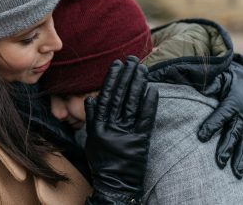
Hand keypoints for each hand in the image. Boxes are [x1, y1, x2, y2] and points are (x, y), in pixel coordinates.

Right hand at [85, 56, 158, 203]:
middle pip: (120, 96)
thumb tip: (90, 99)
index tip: (117, 64)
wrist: (115, 183)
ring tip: (142, 69)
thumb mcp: (91, 139)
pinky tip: (152, 89)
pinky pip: (145, 119)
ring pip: (132, 103)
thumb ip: (91, 119)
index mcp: (99, 125)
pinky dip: (149, 104)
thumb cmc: (102, 161)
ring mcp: (126, 133)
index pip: (106, 96)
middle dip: (127, 76)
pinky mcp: (140, 140)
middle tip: (132, 60)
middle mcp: (112, 126)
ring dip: (138, 85)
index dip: (112, 80)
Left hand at [198, 53, 242, 178]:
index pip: (221, 116)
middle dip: (226, 148)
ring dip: (241, 158)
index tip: (200, 137)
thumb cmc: (236, 78)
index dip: (211, 126)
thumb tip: (203, 90)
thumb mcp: (225, 77)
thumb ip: (213, 83)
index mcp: (233, 103)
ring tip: (235, 172)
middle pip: (234, 134)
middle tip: (219, 161)